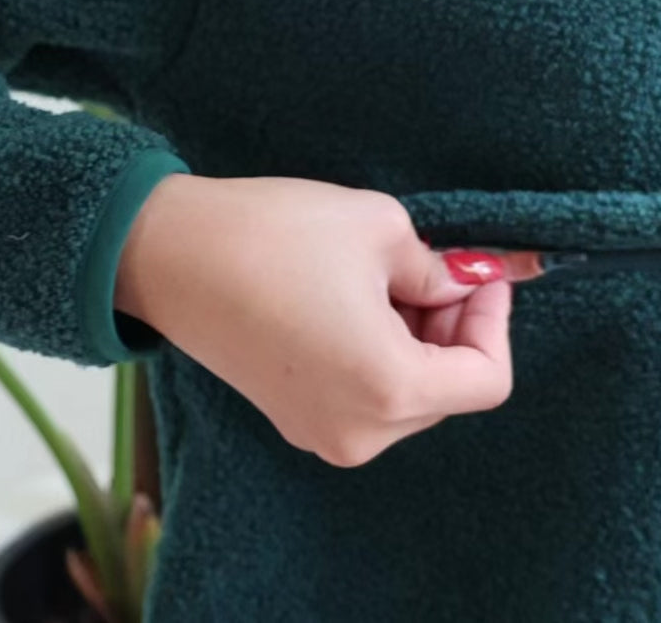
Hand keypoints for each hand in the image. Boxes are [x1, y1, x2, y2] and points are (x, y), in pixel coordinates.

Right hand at [114, 174, 515, 467]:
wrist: (168, 251)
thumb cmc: (273, 234)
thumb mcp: (379, 228)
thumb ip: (439, 266)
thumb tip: (468, 280)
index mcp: (388, 390)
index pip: (486, 380)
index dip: (493, 319)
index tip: (475, 271)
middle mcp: (358, 431)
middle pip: (446, 390)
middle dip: (451, 325)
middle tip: (432, 265)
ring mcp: (319, 432)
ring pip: (406, 395)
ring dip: (414, 339)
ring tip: (384, 278)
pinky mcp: (291, 416)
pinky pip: (363, 396)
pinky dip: (377, 354)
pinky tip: (353, 301)